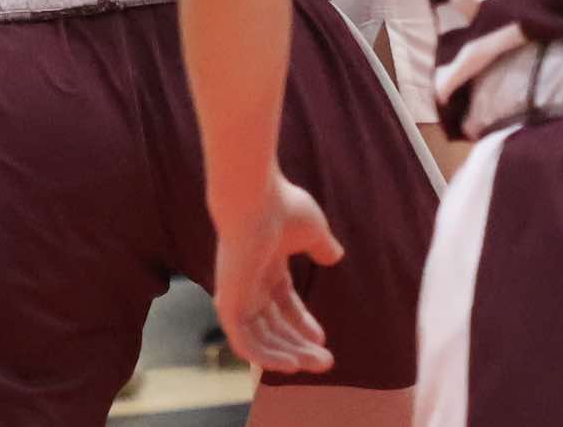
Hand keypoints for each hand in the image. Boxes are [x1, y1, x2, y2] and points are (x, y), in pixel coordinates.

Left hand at [207, 171, 344, 375]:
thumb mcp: (312, 230)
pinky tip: (290, 365)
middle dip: (299, 344)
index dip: (301, 323)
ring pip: (260, 338)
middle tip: (325, 361)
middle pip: (272, 325)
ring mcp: (236, 294)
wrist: (254, 199)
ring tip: (315, 363)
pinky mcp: (228, 304)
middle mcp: (248, 282)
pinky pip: (243, 342)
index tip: (323, 339)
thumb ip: (321, 246)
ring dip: (288, 354)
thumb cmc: (282, 208)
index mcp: (265, 265)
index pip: (282, 304)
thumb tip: (334, 256)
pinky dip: (265, 357)